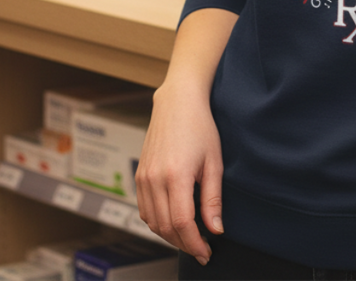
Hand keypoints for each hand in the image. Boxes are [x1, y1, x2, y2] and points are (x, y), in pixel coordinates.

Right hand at [135, 81, 224, 264]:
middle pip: (165, 228)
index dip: (195, 244)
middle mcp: (154, 179)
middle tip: (202, 248)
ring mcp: (143, 177)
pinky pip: (144, 210)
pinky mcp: (139, 175)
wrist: (177, 102)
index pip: (182, 224)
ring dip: (170, 236)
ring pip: (152, 223)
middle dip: (184, 244)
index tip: (207, 253)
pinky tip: (174, 220)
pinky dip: (158, 222)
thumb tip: (215, 230)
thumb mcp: (214, 161)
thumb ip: (213, 198)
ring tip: (191, 237)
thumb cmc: (200, 127)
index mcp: (176, 175)